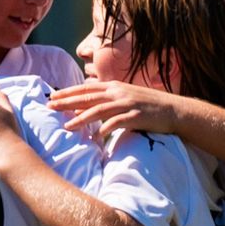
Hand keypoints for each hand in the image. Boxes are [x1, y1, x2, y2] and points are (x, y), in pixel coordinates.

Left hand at [47, 79, 187, 141]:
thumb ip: (106, 101)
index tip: (52, 96)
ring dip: (82, 118)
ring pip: (100, 110)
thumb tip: (84, 107)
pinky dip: (106, 130)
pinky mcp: (137, 116)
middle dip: (67, 102)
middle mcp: (119, 93)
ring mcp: (128, 104)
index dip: (68, 92)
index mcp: (115, 87)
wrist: (174, 110)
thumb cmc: (147, 106)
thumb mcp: (124, 98)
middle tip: (50, 107)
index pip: (86, 88)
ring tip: (67, 126)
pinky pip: (118, 123)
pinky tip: (96, 138)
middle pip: (88, 97)